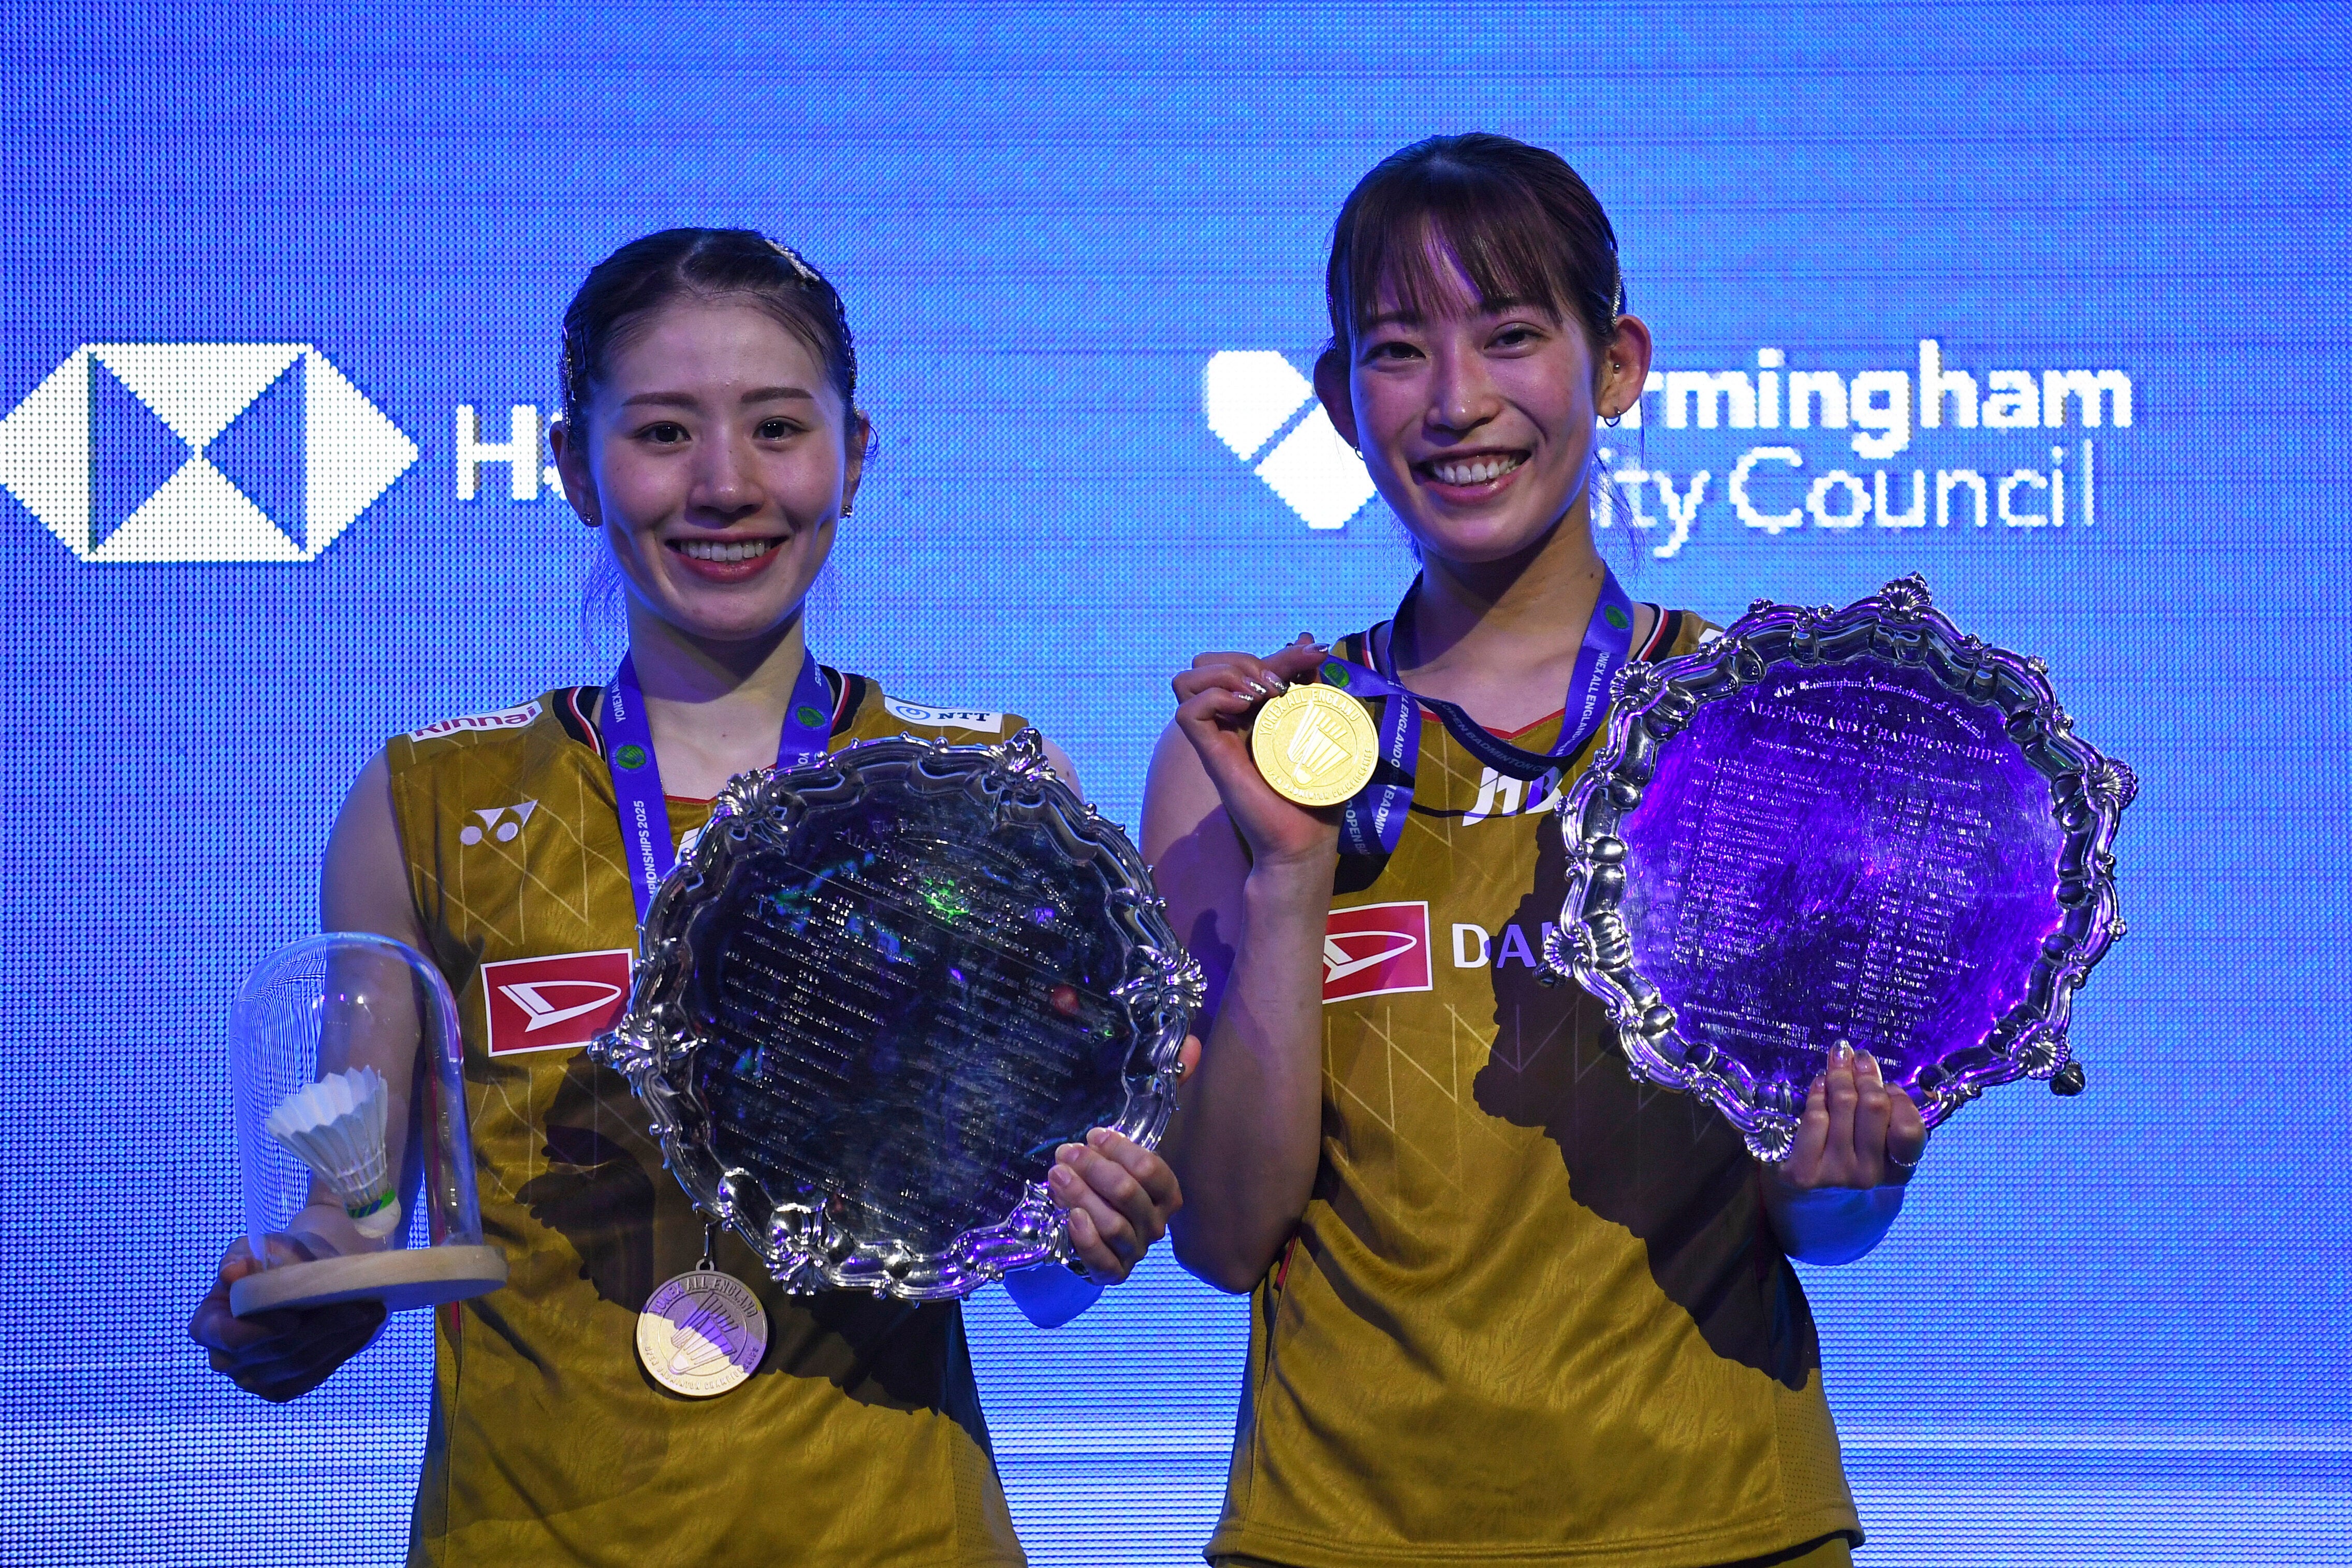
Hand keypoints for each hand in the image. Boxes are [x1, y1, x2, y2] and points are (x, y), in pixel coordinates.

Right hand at [188, 1233, 386, 1402]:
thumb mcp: (258, 1249)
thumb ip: (244, 1259)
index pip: (230, 1337)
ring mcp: (254, 1378)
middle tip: (360, 1306)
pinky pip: (315, 1374)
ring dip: (341, 1337)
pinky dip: (343, 1349)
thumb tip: (232, 1272)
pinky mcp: (283, 1387)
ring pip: (302, 1364)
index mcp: (208, 1326)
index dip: (262, 1331)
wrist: (297, 1276)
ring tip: (372, 1311)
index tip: (294, 1317)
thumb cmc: (273, 1260)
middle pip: (278, 1350)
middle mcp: (225, 1359)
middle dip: (321, 1327)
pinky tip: (365, 1327)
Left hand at [1049, 1037, 1201, 1282]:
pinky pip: (1104, 1262)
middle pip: (1129, 1195)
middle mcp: (1155, 1224)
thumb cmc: (1111, 1181)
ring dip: (1081, 1195)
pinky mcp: (1111, 1273)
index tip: (1093, 1134)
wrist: (1085, 1234)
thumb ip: (1166, 1092)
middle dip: (1094, 1170)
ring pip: (1115, 1225)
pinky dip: (1086, 1239)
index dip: (1122, 1151)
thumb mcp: (1128, 1141)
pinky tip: (1068, 1216)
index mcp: (1166, 1193)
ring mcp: (1134, 1251)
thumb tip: (1194, 1045)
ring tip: (1056, 1174)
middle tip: (1065, 1152)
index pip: (1153, 1171)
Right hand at [1171, 636, 1343, 870]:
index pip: (1242, 662)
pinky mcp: (1210, 754)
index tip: (1315, 654)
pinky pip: (1187, 710)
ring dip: (1226, 673)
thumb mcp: (1319, 725)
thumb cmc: (1314, 791)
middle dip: (1246, 658)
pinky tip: (1246, 707)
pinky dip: (1214, 697)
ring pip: (1188, 679)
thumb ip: (1311, 685)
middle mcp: (1228, 721)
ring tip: (1262, 693)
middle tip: (1281, 685)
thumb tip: (1309, 640)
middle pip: (1207, 662)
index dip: (1278, 652)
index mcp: (1252, 713)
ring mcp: (1216, 737)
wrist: (1304, 839)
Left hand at [1769, 1044, 1927, 1191]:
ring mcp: (1835, 1175)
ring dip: (1840, 1074)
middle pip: (1874, 1107)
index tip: (1888, 1083)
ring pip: (1842, 1105)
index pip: (1909, 1128)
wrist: (1816, 1211)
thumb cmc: (1854, 1169)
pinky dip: (1817, 1094)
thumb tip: (1887, 1075)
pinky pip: (1814, 1118)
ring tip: (1838, 1057)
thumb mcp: (1884, 1153)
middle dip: (1866, 1074)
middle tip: (1858, 1055)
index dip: (1898, 1099)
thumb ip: (1891, 1120)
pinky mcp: (1802, 1173)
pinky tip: (1819, 1082)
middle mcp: (1869, 1176)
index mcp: (1898, 1171)